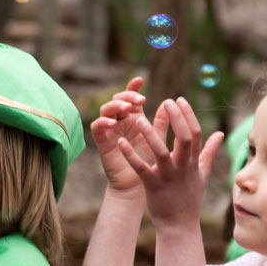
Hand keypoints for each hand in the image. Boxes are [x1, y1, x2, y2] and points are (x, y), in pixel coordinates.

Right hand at [91, 79, 153, 193]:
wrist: (138, 186)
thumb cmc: (150, 163)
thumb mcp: (158, 139)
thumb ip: (162, 122)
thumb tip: (170, 102)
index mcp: (135, 118)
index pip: (131, 97)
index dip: (133, 87)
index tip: (140, 80)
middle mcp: (121, 121)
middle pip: (118, 99)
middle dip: (127, 96)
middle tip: (139, 101)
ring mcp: (110, 130)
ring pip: (106, 109)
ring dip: (115, 106)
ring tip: (127, 109)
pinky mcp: (101, 141)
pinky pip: (96, 126)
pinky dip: (103, 122)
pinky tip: (112, 123)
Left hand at [119, 97, 222, 229]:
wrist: (179, 225)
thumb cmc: (189, 198)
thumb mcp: (202, 174)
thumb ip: (210, 152)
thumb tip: (220, 133)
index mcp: (194, 162)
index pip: (196, 133)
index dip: (188, 115)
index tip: (179, 99)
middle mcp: (183, 167)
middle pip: (185, 138)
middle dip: (176, 118)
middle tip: (166, 101)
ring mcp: (168, 177)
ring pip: (161, 152)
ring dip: (150, 134)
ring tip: (138, 118)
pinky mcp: (153, 186)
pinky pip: (141, 168)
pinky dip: (130, 155)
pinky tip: (120, 142)